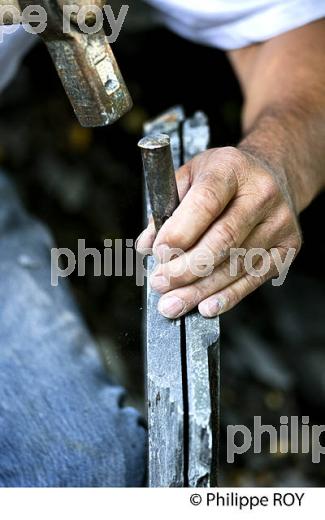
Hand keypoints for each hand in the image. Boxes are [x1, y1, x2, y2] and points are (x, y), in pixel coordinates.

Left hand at [136, 147, 301, 318]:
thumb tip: (146, 246)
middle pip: (223, 239)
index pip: (206, 202)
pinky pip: (254, 278)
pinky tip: (205, 306)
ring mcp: (279, 221)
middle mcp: (262, 193)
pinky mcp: (288, 246)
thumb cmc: (224, 179)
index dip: (180, 232)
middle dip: (186, 268)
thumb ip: (166, 208)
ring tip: (173, 303)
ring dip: (200, 290)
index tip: (158, 254)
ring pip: (236, 265)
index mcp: (231, 168)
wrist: (272, 176)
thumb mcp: (191, 176)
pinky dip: (228, 296)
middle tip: (160, 283)